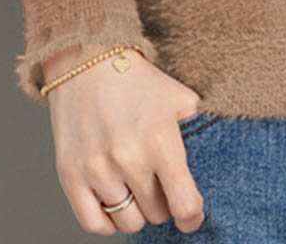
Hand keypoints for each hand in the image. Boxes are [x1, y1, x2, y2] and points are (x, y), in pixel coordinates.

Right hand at [43, 43, 205, 235]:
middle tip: (160, 185)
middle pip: (156, 214)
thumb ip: (199, 129)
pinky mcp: (70, 176)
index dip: (192, 216)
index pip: (185, 204)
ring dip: (137, 212)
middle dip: (162, 203)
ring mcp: (97, 170)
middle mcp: (129, 159)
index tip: (192, 216)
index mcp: (162, 141)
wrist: (88, 62)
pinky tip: (115, 202)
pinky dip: (108, 221)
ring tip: (137, 190)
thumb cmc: (138, 80)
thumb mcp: (180, 98)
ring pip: (128, 222)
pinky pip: (94, 224)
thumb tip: (214, 160)